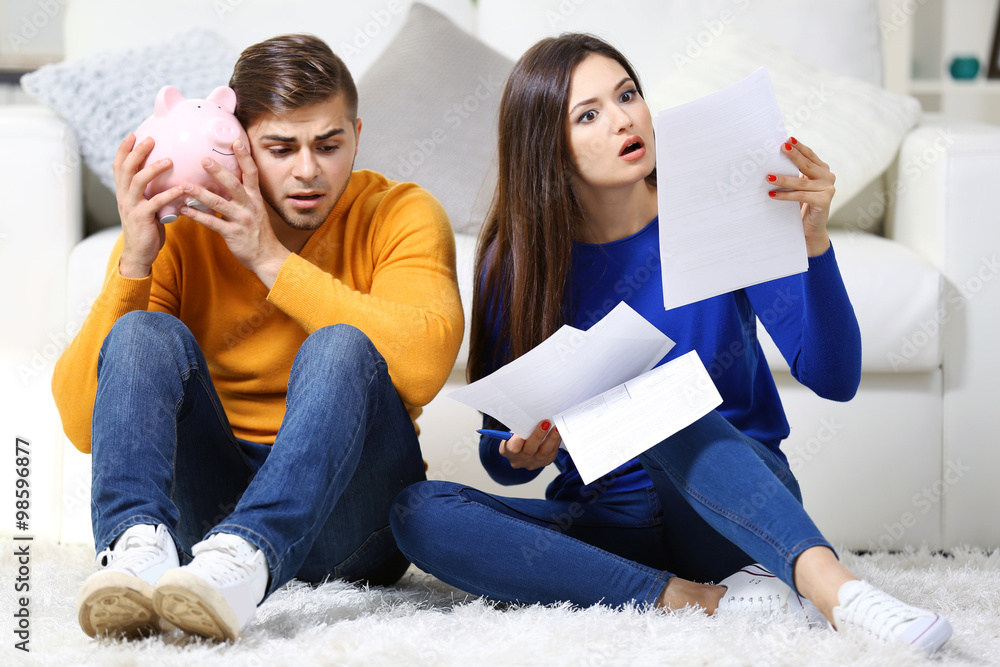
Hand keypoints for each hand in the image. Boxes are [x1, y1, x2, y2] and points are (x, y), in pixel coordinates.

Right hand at [113, 133, 182, 277]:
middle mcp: (124, 196)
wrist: (139, 253)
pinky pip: (155, 202)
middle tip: (151, 139)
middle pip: (126, 169)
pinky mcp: (142, 218)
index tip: (133, 134)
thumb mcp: (144, 205)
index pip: (119, 166)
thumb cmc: (146, 227)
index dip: (124, 150)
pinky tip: (182, 188)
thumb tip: (167, 175)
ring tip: (169, 160)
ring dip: (153, 169)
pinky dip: (169, 194)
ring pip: (138, 182)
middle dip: (137, 152)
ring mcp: (131, 207)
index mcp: (123, 192)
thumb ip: (149, 191)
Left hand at [178, 139, 289, 287]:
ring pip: (219, 203)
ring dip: (200, 193)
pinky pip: (212, 223)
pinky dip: (197, 216)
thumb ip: (242, 197)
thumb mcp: (255, 211)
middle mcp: (249, 206)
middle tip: (203, 159)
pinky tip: (184, 210)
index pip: (252, 173)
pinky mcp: (233, 234)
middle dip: (219, 171)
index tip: (236, 141)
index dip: (245, 157)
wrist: (268, 257)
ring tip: (184, 185)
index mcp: (255, 198)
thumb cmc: (258, 233)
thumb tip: (224, 182)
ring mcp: (242, 220)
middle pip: (234, 184)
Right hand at [499, 420, 561, 469]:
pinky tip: (558, 433)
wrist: (522, 447)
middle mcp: (519, 460)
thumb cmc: (517, 435)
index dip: (520, 438)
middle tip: (545, 423)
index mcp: (507, 451)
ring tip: (556, 427)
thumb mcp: (513, 431)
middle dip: (538, 435)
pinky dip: (555, 442)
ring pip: (543, 453)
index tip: (527, 425)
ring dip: (551, 439)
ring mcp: (532, 463)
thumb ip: (520, 427)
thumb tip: (534, 418)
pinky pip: (551, 454)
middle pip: (529, 450)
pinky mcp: (544, 463)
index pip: (513, 447)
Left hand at [767, 137, 834, 256]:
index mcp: (822, 170)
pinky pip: (801, 196)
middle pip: (807, 165)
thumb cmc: (801, 206)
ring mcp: (828, 189)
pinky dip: (785, 195)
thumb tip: (773, 160)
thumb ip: (795, 174)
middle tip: (780, 148)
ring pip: (801, 182)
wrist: (810, 230)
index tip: (788, 139)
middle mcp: (828, 177)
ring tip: (768, 177)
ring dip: (783, 179)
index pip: (810, 155)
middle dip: (793, 155)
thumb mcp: (799, 187)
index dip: (799, 147)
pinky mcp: (824, 201)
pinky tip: (772, 194)